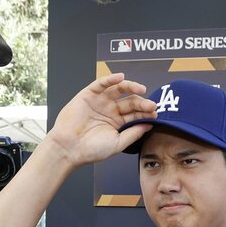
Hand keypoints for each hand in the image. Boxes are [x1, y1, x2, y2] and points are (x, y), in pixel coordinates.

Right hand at [39, 74, 157, 167]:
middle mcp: (110, 110)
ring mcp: (100, 101)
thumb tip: (149, 125)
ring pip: (118, 89)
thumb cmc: (92, 149)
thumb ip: (133, 133)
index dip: (145, 112)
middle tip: (151, 105)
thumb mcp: (118, 143)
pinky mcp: (88, 95)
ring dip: (130, 87)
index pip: (135, 113)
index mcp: (117, 122)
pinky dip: (110, 79)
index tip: (155, 114)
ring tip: (141, 89)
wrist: (70, 148)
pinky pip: (101, 84)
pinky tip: (120, 77)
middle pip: (130, 101)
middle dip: (142, 102)